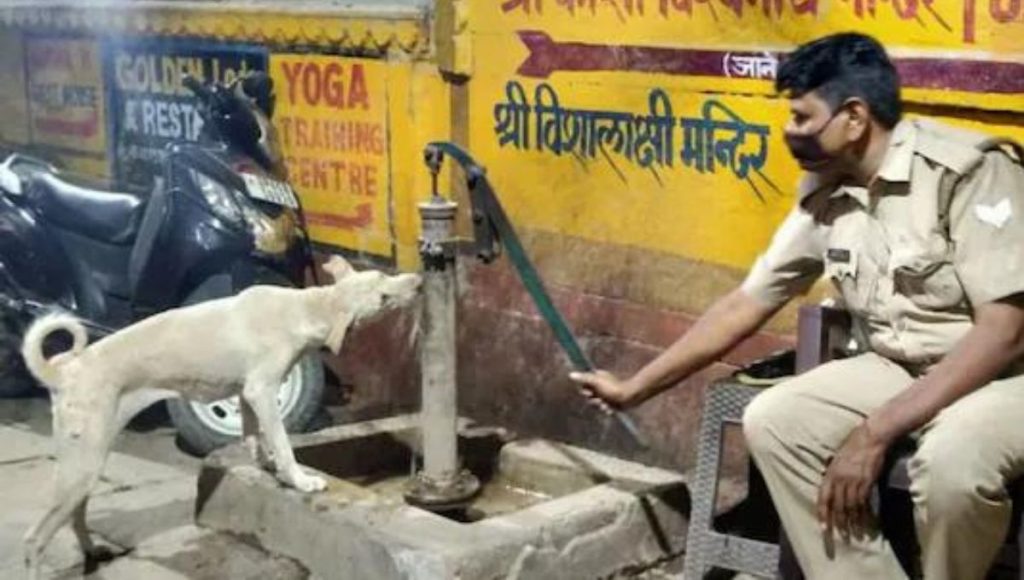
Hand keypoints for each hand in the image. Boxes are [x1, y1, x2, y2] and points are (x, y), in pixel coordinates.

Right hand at [569, 370, 637, 413]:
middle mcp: (600, 386)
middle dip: (593, 400)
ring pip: (595, 404)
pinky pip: (604, 408)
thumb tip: (571, 374)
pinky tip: (611, 409)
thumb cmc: (613, 388)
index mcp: (596, 378)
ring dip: (600, 406)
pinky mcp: (611, 403)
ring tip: (606, 404)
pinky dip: (607, 410)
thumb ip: (583, 378)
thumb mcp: (596, 382)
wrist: (630, 396)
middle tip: (600, 399)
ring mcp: (606, 395)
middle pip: (588, 396)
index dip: (585, 391)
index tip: (590, 393)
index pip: (583, 386)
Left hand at [818, 422, 888, 542]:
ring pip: (852, 506)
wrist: (869, 438)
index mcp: (830, 474)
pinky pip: (865, 502)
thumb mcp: (836, 460)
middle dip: (839, 522)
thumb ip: (832, 474)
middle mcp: (840, 479)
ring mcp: (854, 481)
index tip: (823, 528)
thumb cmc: (852, 447)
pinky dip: (866, 513)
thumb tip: (829, 487)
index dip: (823, 514)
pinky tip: (868, 521)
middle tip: (842, 535)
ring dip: (854, 521)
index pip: (824, 498)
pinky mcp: (867, 482)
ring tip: (856, 533)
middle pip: (838, 506)